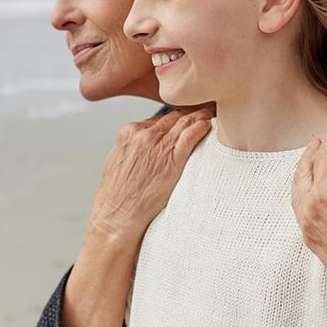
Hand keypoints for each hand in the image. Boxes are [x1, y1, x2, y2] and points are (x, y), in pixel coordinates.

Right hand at [88, 108, 212, 245]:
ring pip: (183, 122)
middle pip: (172, 117)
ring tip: (209, 115)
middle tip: (201, 112)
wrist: (118, 214)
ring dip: (198, 116)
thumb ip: (131, 146)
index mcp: (129, 133)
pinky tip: (208, 124)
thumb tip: (142, 143)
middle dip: (186, 114)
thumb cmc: (117, 194)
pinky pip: (191, 136)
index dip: (171, 119)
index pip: (157, 119)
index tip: (182, 120)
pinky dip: (201, 127)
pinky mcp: (173, 160)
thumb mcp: (117, 160)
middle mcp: (144, 135)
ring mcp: (159, 146)